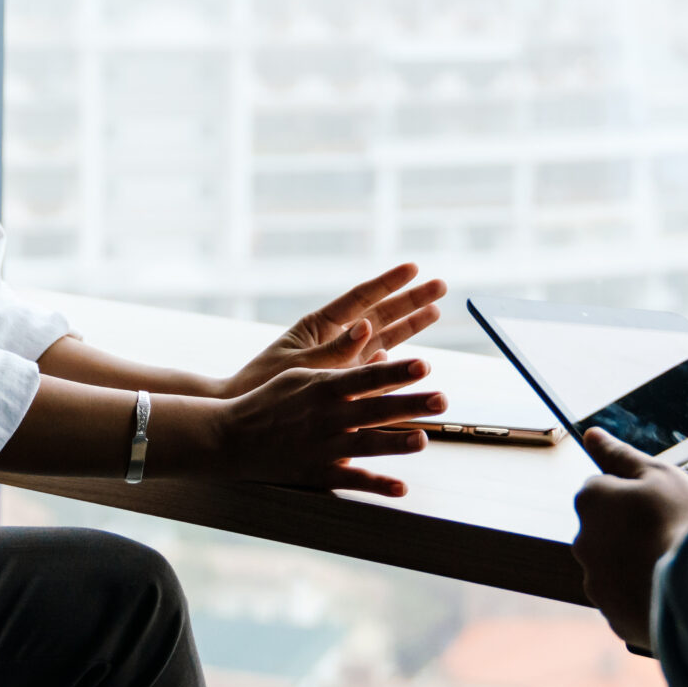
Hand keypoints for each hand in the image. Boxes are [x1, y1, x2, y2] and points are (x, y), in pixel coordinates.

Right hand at [191, 356, 447, 495]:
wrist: (231, 437)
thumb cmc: (269, 399)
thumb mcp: (299, 371)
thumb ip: (336, 357)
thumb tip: (369, 334)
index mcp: (323, 387)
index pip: (367, 376)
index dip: (397, 371)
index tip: (424, 364)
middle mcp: (327, 416)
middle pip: (375, 408)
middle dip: (410, 404)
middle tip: (442, 399)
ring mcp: (323, 447)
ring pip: (367, 445)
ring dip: (397, 443)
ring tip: (424, 440)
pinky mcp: (318, 474)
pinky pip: (352, 481)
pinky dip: (377, 485)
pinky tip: (402, 488)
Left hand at [217, 263, 448, 398]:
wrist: (247, 419)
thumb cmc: (263, 383)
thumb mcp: (300, 364)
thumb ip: (336, 349)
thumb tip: (368, 326)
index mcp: (320, 324)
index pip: (361, 297)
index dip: (388, 282)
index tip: (414, 267)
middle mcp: (336, 339)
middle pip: (380, 314)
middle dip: (410, 300)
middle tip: (441, 285)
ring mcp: (343, 362)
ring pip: (385, 340)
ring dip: (411, 326)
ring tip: (436, 310)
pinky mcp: (347, 385)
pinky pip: (377, 372)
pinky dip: (395, 365)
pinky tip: (414, 359)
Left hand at [572, 428, 687, 651]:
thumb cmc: (685, 523)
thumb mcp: (660, 476)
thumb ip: (620, 455)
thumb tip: (591, 434)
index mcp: (590, 500)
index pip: (603, 488)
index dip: (634, 494)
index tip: (660, 505)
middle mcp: (582, 542)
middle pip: (607, 529)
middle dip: (631, 531)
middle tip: (672, 534)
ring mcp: (596, 583)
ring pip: (617, 567)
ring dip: (637, 565)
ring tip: (675, 567)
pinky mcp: (614, 618)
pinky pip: (629, 601)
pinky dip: (645, 597)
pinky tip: (672, 593)